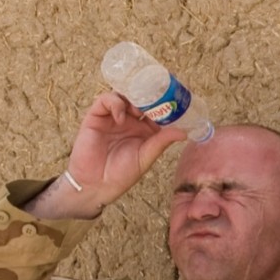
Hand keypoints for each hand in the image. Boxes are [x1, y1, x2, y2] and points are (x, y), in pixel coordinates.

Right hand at [26, 92, 188, 220]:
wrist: (95, 184)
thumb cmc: (121, 174)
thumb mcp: (146, 157)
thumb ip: (161, 142)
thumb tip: (183, 133)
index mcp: (145, 130)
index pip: (156, 110)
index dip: (164, 103)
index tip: (174, 98)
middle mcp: (130, 120)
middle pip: (140, 99)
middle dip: (149, 95)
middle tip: (157, 95)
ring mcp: (113, 117)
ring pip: (124, 95)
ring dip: (132, 98)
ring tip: (138, 110)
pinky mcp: (96, 116)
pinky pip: (105, 100)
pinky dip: (115, 104)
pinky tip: (121, 117)